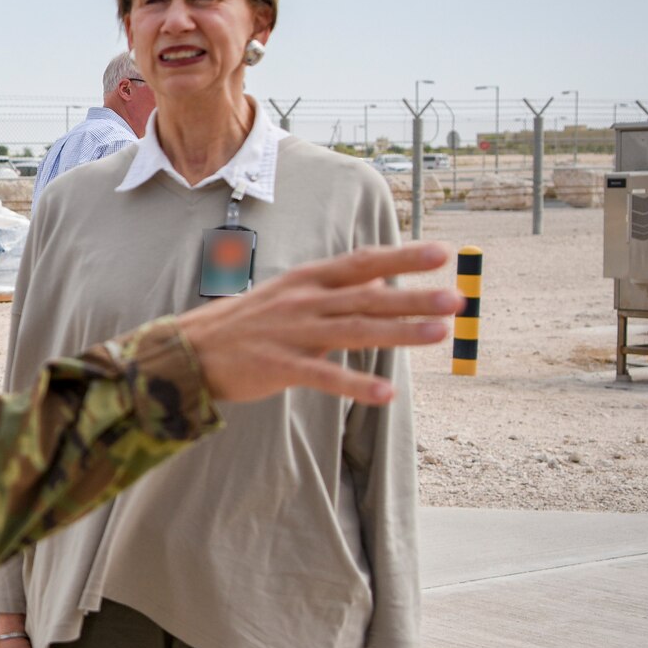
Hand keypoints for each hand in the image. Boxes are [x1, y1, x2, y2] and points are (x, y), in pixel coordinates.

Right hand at [176, 242, 462, 404]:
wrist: (190, 350)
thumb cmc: (247, 324)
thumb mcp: (288, 296)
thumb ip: (332, 295)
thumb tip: (382, 291)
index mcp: (308, 280)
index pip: (363, 263)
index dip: (403, 258)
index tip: (443, 254)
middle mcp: (304, 301)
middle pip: (368, 297)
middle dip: (415, 298)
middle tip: (458, 298)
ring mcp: (292, 333)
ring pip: (354, 331)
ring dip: (400, 332)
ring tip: (440, 334)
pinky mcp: (278, 366)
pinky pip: (324, 376)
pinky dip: (356, 385)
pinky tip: (386, 394)